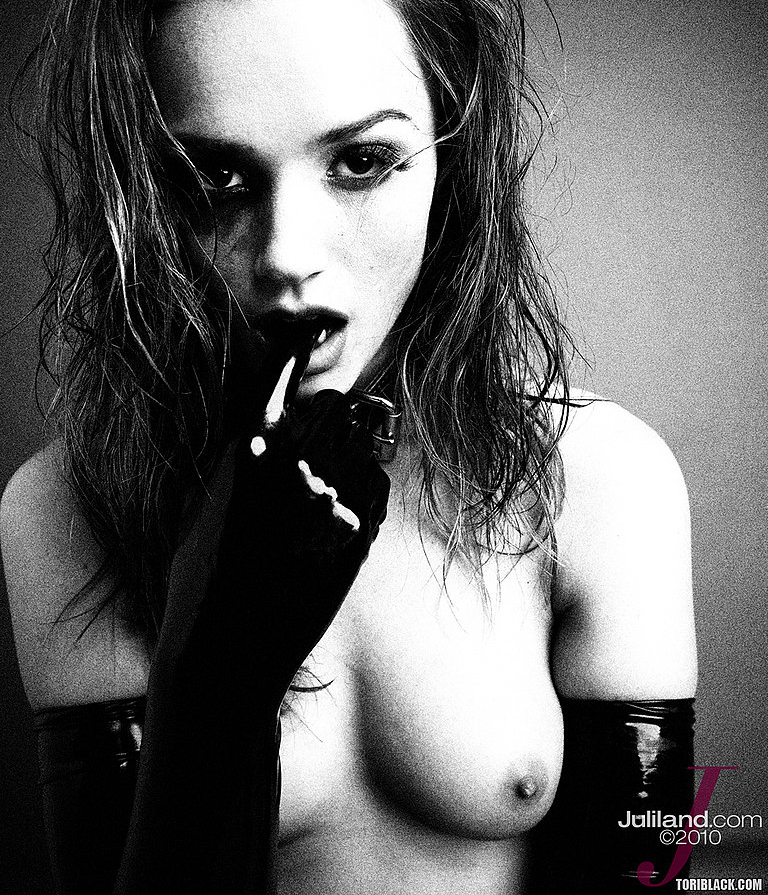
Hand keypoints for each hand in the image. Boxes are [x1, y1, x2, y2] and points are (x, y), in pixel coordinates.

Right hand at [160, 339, 390, 710]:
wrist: (228, 661)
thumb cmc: (200, 587)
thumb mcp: (207, 510)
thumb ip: (245, 462)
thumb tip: (272, 433)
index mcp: (246, 452)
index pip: (281, 376)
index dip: (296, 346)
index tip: (309, 327)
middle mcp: (295, 466)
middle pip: (337, 403)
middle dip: (330, 411)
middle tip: (320, 432)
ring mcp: (333, 500)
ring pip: (366, 441)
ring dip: (352, 446)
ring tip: (327, 478)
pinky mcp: (359, 534)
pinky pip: (377, 483)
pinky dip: (366, 483)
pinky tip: (340, 506)